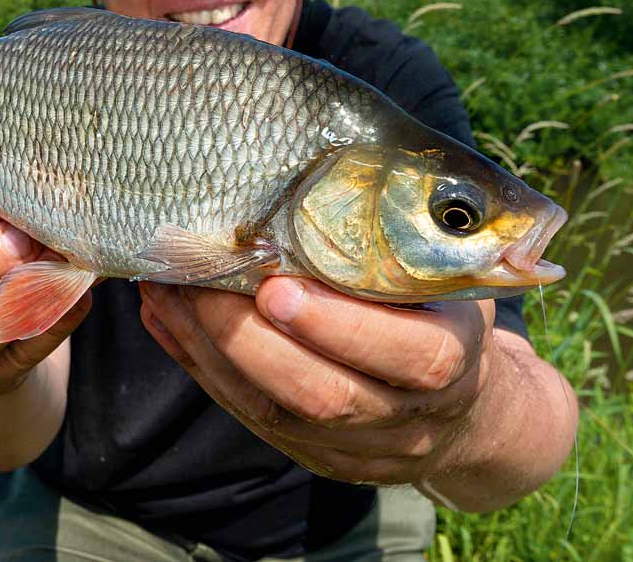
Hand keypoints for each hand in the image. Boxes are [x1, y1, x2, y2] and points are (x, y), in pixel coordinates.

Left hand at [137, 277, 501, 489]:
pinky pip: (246, 416)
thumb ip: (408, 247)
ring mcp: (357, 449)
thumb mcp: (449, 280)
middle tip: (198, 281)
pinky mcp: (313, 458)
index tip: (276, 287)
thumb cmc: (444, 316)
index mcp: (455, 364)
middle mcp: (406, 418)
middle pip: (323, 397)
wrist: (466, 412)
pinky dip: (200, 365)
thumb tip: (331, 175)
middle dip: (249, 340)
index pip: (407, 357)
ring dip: (208, 348)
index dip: (338, 326)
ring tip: (166, 288)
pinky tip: (166, 319)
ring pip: (272, 414)